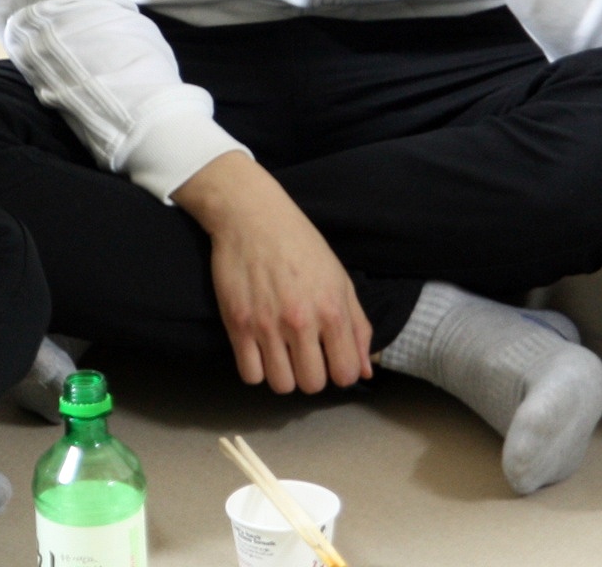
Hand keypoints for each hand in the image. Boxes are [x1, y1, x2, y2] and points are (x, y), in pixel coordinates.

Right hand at [172, 152, 372, 393]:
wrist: (251, 217)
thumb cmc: (300, 244)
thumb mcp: (339, 279)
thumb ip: (357, 326)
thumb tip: (364, 371)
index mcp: (331, 310)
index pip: (345, 374)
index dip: (340, 372)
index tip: (331, 359)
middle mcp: (300, 321)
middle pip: (312, 384)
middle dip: (312, 375)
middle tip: (304, 355)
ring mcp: (266, 325)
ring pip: (281, 385)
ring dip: (284, 375)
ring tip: (282, 354)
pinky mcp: (237, 324)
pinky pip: (249, 374)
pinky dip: (257, 370)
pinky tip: (260, 351)